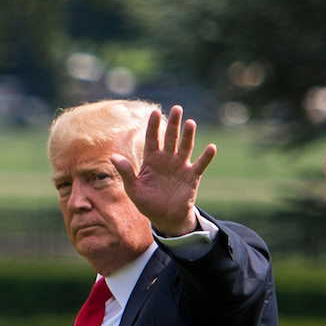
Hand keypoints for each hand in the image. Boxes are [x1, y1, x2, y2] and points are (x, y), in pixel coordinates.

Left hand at [112, 105, 214, 234]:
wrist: (165, 217)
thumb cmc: (147, 202)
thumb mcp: (133, 189)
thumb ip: (126, 173)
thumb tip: (113, 157)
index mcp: (151, 159)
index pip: (152, 138)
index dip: (153, 125)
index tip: (154, 111)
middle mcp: (167, 159)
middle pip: (170, 137)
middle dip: (173, 123)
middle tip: (177, 108)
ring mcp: (180, 166)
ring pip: (185, 147)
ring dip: (188, 135)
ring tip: (190, 122)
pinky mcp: (192, 176)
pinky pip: (200, 164)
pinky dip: (206, 157)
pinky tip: (211, 147)